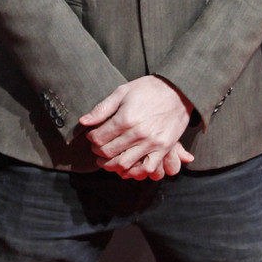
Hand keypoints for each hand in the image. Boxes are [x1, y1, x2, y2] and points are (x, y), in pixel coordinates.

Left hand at [80, 76, 194, 177]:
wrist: (178, 90)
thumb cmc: (148, 89)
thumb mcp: (123, 91)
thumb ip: (102, 108)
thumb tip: (83, 121)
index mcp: (125, 118)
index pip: (99, 138)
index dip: (92, 138)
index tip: (93, 136)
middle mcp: (137, 133)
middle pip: (108, 152)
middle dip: (98, 152)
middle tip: (98, 149)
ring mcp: (151, 143)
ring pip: (124, 163)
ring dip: (111, 165)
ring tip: (107, 161)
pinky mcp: (163, 148)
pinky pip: (146, 168)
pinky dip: (134, 172)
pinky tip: (127, 168)